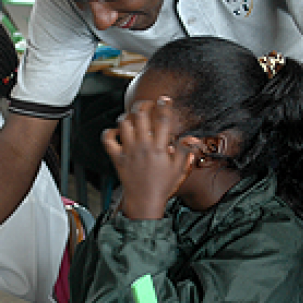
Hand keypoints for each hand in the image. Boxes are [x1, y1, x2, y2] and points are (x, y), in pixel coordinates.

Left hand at [102, 97, 196, 219]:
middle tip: (148, 105)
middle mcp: (142, 146)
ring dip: (128, 116)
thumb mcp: (179, 170)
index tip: (165, 100)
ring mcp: (128, 151)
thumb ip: (185, 151)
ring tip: (133, 116)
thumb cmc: (162, 187)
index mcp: (159, 148)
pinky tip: (116, 131)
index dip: (164, 106)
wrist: (144, 202)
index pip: (163, 120)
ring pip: (123, 123)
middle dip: (144, 104)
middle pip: (140, 115)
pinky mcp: (117, 158)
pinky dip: (109, 132)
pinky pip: (108, 141)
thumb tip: (194, 138)